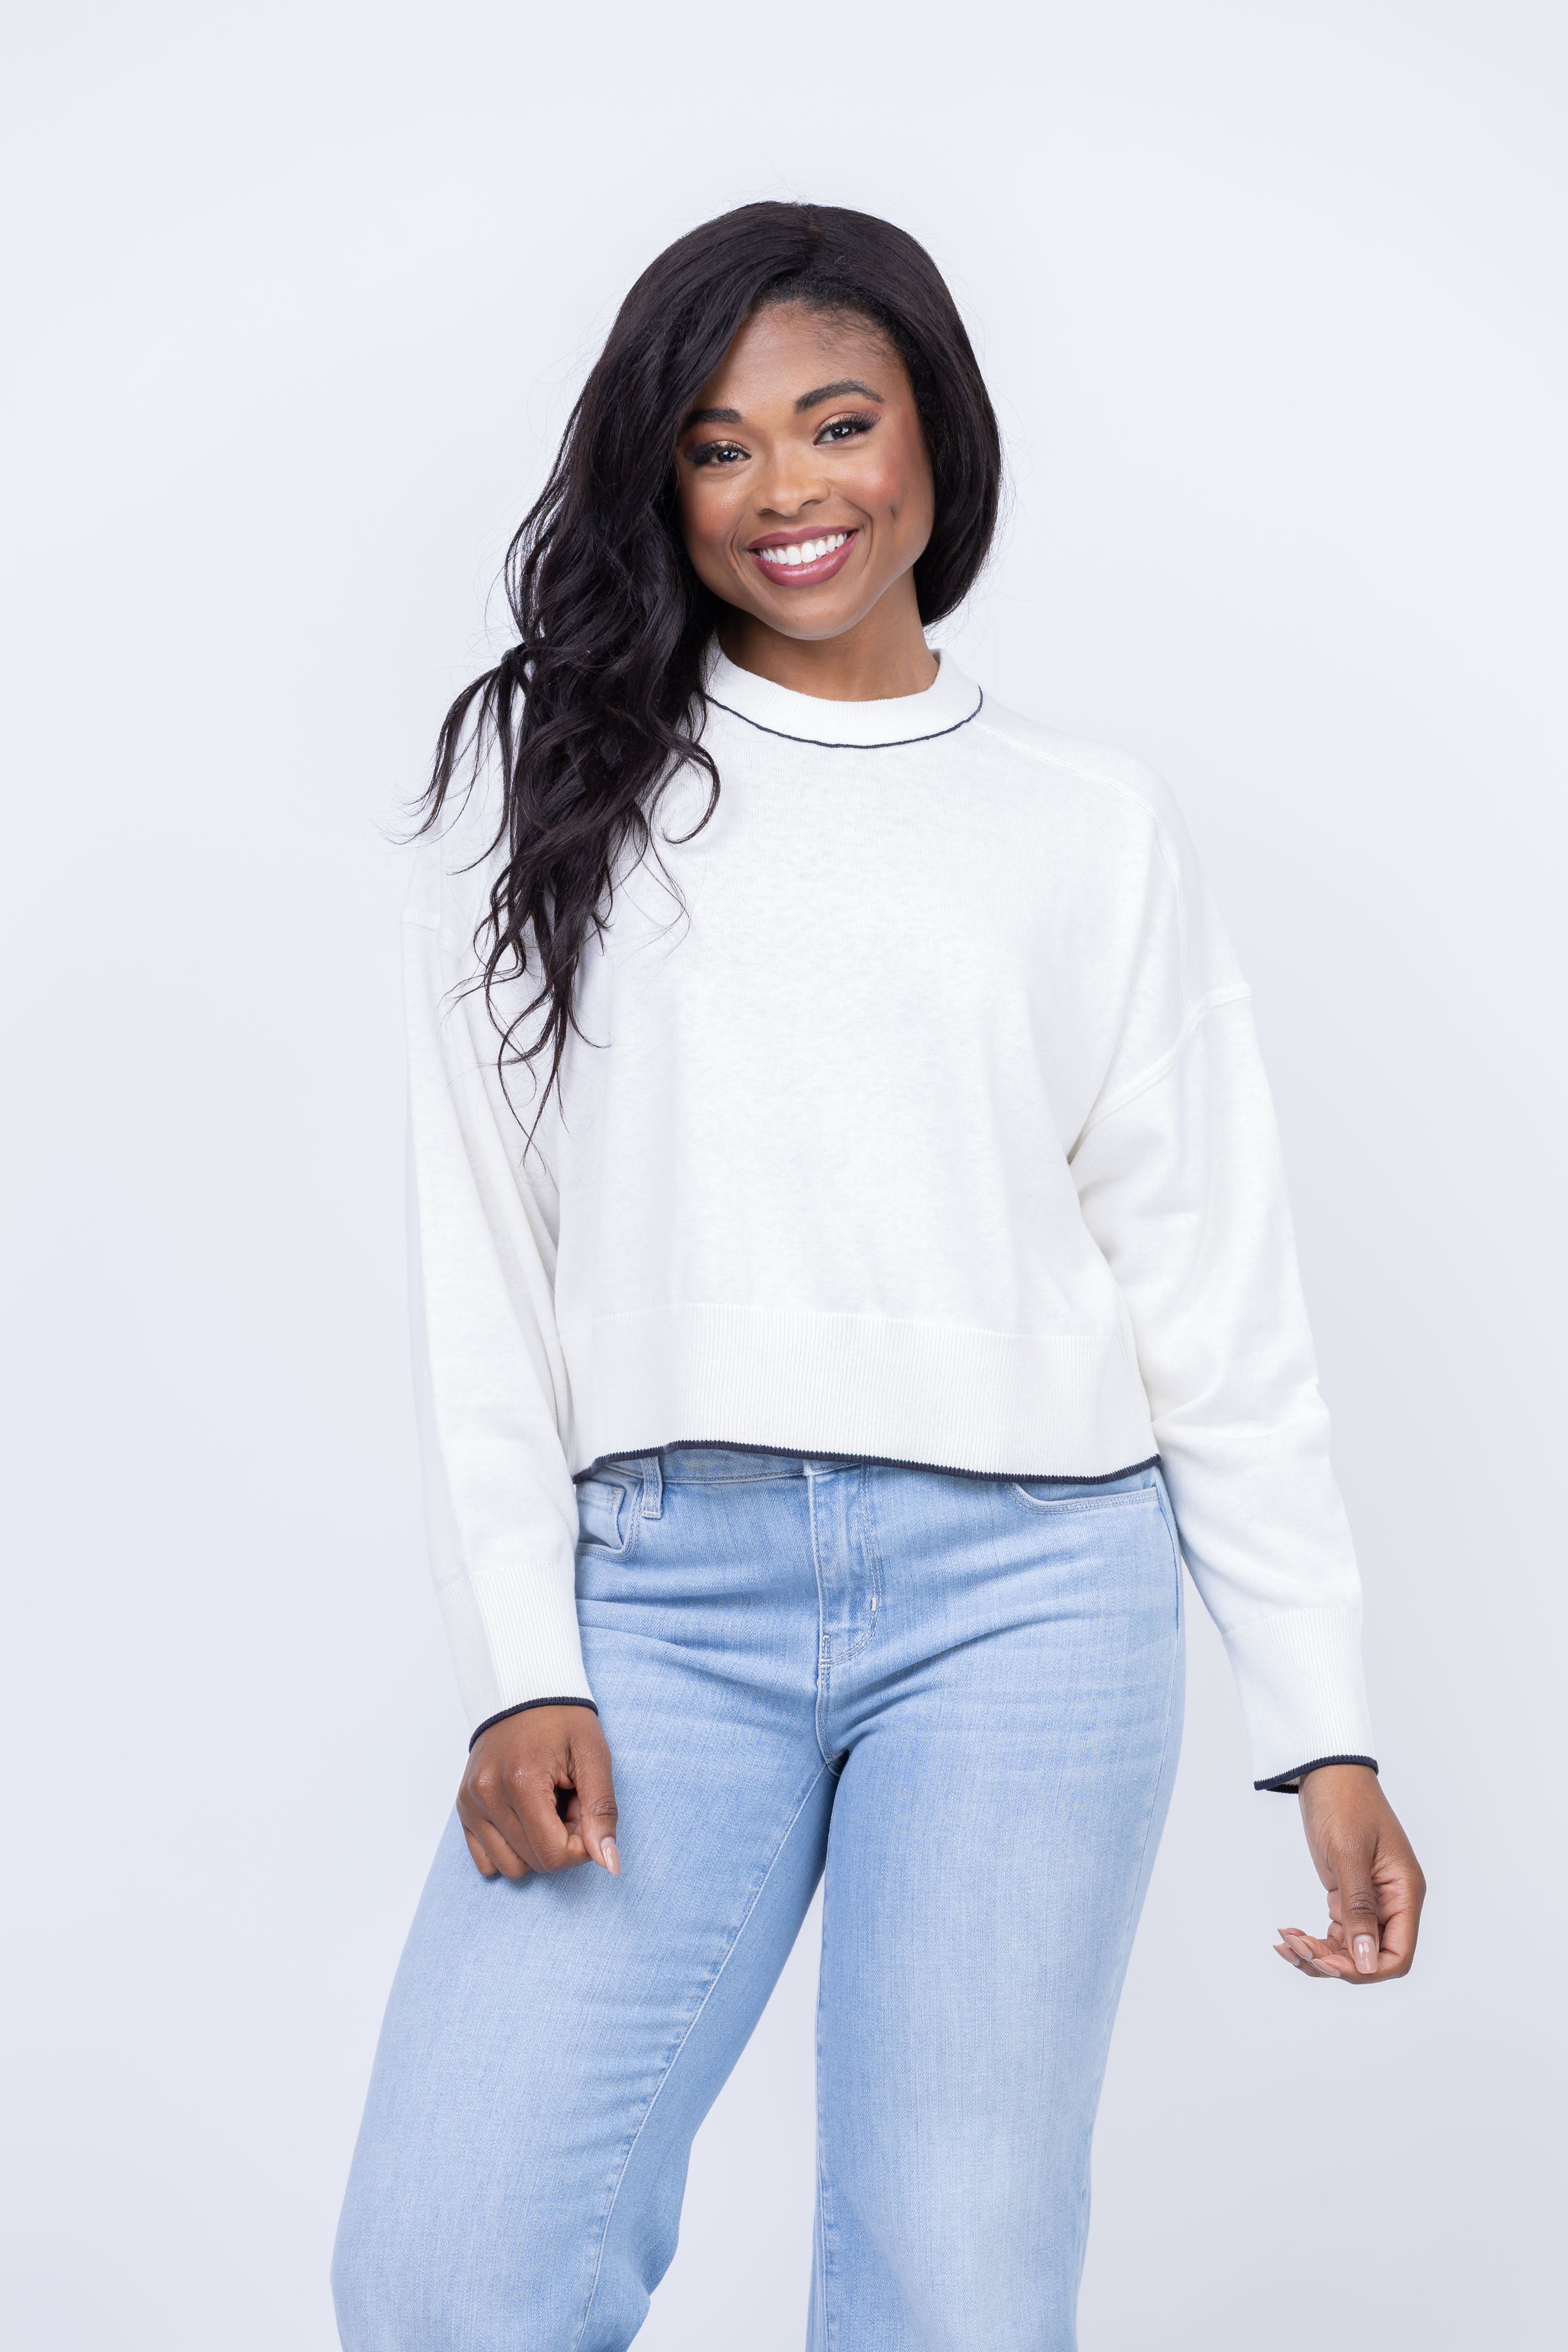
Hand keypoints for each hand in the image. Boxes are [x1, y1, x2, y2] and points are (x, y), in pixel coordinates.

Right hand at [458, 1706, 620, 1881]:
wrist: (523, 1690)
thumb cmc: (563, 1720)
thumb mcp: (594, 1755)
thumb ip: (602, 1811)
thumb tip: (609, 1864)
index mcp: (520, 1781)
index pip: (554, 1854)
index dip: (582, 1845)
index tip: (585, 1812)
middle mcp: (486, 1795)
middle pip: (535, 1862)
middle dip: (561, 1840)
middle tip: (567, 1800)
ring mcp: (470, 1803)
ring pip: (510, 1868)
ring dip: (536, 1847)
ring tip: (545, 1807)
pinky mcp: (463, 1807)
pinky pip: (486, 1861)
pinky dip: (511, 1850)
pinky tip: (524, 1817)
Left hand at [1274, 1763, 1423, 1983]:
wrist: (1326, 1771)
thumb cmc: (1344, 1802)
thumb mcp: (1349, 1854)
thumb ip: (1359, 1909)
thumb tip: (1367, 1962)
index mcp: (1405, 1893)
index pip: (1399, 1955)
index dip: (1367, 1970)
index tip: (1330, 1964)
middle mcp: (1392, 1902)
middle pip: (1371, 1958)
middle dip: (1335, 1962)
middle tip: (1295, 1947)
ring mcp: (1369, 1900)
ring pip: (1349, 1950)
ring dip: (1318, 1954)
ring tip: (1285, 1942)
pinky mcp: (1347, 1895)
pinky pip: (1336, 1933)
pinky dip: (1313, 1940)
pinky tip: (1288, 1935)